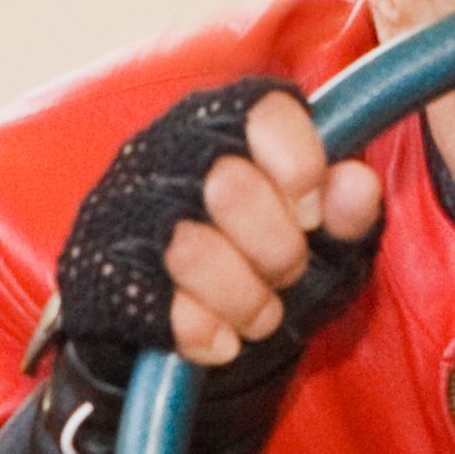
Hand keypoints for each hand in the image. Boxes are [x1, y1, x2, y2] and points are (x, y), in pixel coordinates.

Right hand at [60, 81, 387, 380]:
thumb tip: (358, 185)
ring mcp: (123, 210)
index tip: (312, 212)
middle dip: (279, 250)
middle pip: (231, 187)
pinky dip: (205, 334)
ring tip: (260, 316)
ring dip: (246, 300)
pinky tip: (221, 341)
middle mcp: (166, 151)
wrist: (178, 328)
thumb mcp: (320, 239)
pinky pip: (157, 307)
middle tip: (287, 274)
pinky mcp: (96, 271)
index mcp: (224, 123)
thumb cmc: (258, 262)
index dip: (301, 168)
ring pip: (192, 251)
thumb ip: (346, 211)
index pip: (265, 113)